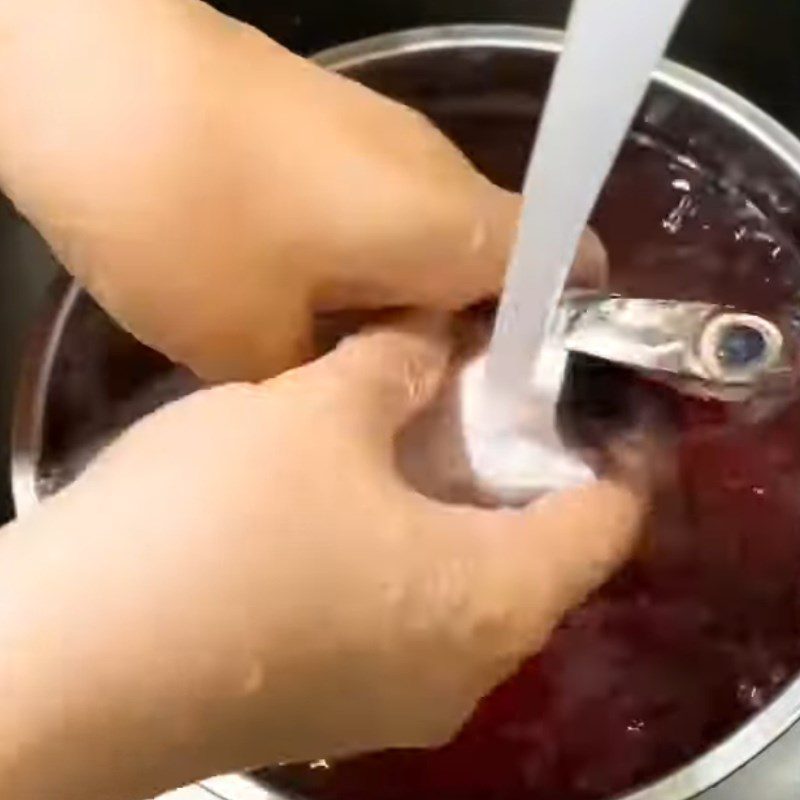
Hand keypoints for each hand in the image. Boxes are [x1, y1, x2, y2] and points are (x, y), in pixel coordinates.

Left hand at [0, 0, 604, 381]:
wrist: (89, 77)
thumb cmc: (190, 222)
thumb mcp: (253, 345)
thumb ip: (332, 380)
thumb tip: (359, 384)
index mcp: (455, 227)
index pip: (565, 271)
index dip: (558, 339)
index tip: (520, 404)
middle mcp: (442, 174)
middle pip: (497, 264)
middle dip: (472, 340)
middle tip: (432, 416)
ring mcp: (385, 144)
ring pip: (432, 240)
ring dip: (410, 305)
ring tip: (365, 375)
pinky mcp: (330, 132)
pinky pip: (380, 213)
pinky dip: (367, 266)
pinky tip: (312, 308)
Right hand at [0, 317, 641, 799]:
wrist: (70, 662)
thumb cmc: (222, 528)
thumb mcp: (318, 412)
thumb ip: (396, 364)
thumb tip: (435, 333)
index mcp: (494, 601)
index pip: (605, 524)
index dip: (615, 453)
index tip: (598, 396)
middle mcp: (462, 671)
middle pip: (533, 557)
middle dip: (517, 469)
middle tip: (487, 394)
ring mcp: (392, 703)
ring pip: (461, 589)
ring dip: (450, 509)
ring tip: (415, 432)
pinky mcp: (327, 706)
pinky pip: (401, 618)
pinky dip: (399, 553)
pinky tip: (349, 501)